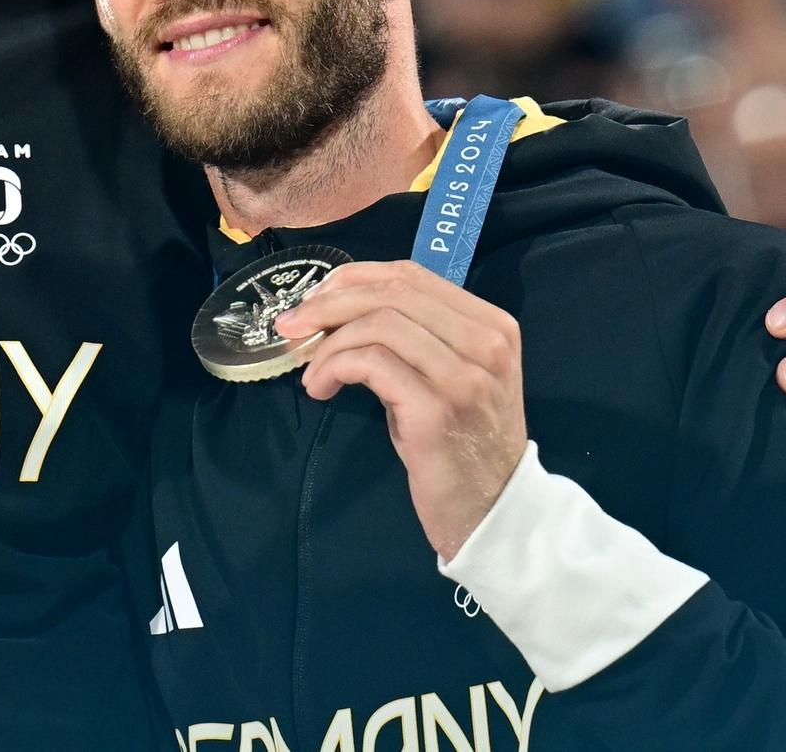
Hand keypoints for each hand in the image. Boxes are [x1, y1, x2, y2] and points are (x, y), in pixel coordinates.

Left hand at [274, 261, 526, 561]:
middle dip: (329, 303)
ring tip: (311, 372)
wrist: (493, 509)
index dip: (353, 279)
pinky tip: (321, 388)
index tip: (314, 299)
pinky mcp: (436, 409)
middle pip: (392, 292)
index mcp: (491, 325)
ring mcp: (464, 375)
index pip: (410, 275)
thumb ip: (413, 336)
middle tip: (292, 325)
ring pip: (379, 324)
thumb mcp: (448, 375)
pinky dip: (333, 367)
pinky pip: (371, 364)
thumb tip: (336, 311)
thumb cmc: (460, 442)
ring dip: (329, 343)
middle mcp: (485, 342)